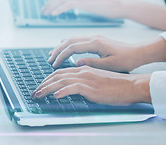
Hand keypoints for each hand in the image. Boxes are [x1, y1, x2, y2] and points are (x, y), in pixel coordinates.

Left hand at [32, 66, 150, 104]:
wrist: (130, 85)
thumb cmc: (115, 84)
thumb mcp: (97, 79)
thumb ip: (85, 80)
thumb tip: (73, 86)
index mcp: (83, 69)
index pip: (61, 72)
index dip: (49, 79)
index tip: (41, 86)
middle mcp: (82, 71)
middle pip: (57, 75)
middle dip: (43, 84)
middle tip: (35, 92)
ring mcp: (86, 79)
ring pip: (61, 81)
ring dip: (47, 88)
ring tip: (38, 94)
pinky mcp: (91, 87)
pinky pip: (73, 88)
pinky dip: (63, 91)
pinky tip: (56, 96)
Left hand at [41, 0, 123, 17]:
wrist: (118, 4)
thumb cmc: (106, 4)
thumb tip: (70, 5)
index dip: (52, 1)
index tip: (47, 7)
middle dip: (49, 4)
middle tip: (43, 11)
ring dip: (51, 7)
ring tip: (46, 14)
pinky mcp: (83, 0)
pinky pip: (67, 5)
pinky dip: (59, 10)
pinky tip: (54, 14)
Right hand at [47, 35, 142, 71]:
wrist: (137, 52)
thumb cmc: (126, 59)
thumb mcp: (109, 64)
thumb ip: (92, 63)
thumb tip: (76, 62)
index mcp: (95, 43)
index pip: (72, 47)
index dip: (61, 55)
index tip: (54, 64)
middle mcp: (93, 37)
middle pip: (69, 41)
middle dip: (57, 50)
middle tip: (49, 59)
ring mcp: (94, 37)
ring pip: (72, 38)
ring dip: (61, 45)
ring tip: (52, 53)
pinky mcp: (96, 39)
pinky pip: (78, 39)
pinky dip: (68, 43)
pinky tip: (65, 46)